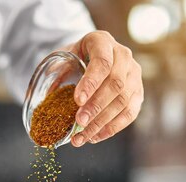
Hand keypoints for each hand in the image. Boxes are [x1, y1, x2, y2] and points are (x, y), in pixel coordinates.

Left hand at [66, 31, 143, 145]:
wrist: (87, 57)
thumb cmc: (72, 59)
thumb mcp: (60, 59)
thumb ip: (55, 74)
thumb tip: (48, 101)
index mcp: (102, 41)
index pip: (102, 62)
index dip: (91, 83)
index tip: (77, 101)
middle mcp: (123, 55)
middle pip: (115, 84)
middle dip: (96, 107)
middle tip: (79, 122)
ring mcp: (134, 74)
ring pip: (124, 101)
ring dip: (102, 122)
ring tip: (82, 137)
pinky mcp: (137, 92)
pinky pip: (130, 113)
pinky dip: (112, 128)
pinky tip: (95, 137)